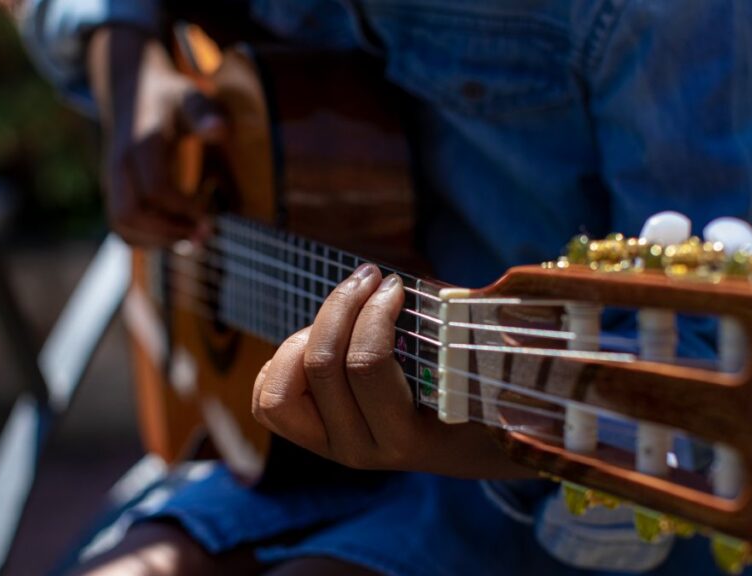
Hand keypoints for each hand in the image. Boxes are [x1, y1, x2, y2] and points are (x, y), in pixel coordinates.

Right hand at [87, 26, 225, 246]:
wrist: (132, 92)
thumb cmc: (169, 98)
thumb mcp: (190, 98)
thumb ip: (205, 114)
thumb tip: (219, 130)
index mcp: (140, 146)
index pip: (156, 189)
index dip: (184, 209)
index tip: (211, 217)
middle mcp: (120, 166)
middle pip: (131, 213)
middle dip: (168, 232)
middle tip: (204, 237)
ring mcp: (112, 180)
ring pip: (122, 224)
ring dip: (156, 241)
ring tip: (192, 241)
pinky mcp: (113, 191)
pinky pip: (120, 226)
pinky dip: (145, 240)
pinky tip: (174, 236)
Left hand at [252, 263, 534, 477]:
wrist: (473, 449)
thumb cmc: (484, 400)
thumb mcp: (483, 377)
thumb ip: (460, 338)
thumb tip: (429, 290)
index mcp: (405, 437)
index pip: (365, 365)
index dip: (374, 312)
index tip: (397, 284)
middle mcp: (360, 449)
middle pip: (321, 364)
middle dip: (342, 305)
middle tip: (370, 276)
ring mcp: (331, 446)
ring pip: (280, 389)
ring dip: (306, 337)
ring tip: (343, 313)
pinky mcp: (312, 437)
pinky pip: (268, 401)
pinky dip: (282, 363)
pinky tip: (318, 339)